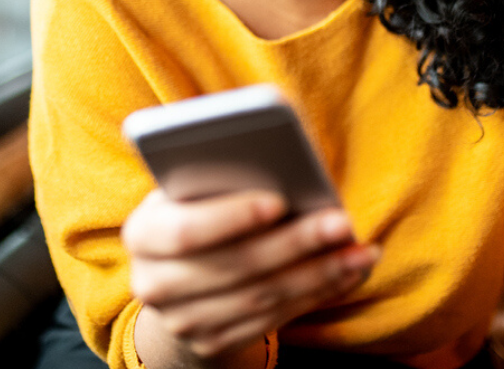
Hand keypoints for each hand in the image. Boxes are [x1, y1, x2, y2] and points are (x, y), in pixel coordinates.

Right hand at [123, 188, 378, 365]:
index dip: (232, 217)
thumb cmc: (195, 207)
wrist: (175, 276)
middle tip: (342, 221)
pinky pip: (274, 320)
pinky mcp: (213, 344)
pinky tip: (348, 271)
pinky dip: (317, 294)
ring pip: (262, 297)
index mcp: (142, 234)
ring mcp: (183, 321)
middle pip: (235, 266)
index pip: (185, 231)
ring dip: (320, 273)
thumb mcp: (191, 187)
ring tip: (361, 249)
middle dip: (295, 243)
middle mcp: (154, 285)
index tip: (279, 200)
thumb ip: (218, 174)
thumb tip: (280, 159)